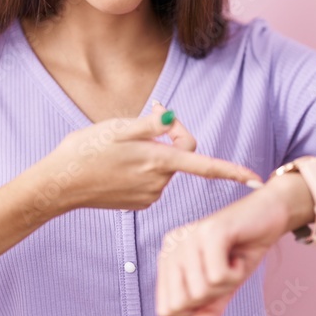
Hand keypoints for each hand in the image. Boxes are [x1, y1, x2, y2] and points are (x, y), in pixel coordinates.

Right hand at [33, 102, 262, 213]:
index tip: (257, 179)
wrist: (58, 185)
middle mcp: (158, 182)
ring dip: (153, 150)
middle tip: (148, 113)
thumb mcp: (115, 128)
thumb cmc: (84, 151)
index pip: (205, 166)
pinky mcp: (139, 202)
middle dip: (170, 134)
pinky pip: (153, 178)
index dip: (233, 172)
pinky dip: (144, 165)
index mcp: (157, 162)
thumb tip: (171, 119)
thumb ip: (149, 125)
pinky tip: (118, 161)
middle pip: (181, 155)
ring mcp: (148, 195)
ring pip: (165, 166)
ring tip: (122, 143)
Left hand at [155, 175, 304, 315]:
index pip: (166, 309)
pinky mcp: (209, 231)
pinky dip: (235, 273)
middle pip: (181, 303)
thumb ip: (206, 312)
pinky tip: (237, 254)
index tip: (212, 287)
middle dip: (210, 298)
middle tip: (223, 273)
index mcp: (167, 258)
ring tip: (231, 260)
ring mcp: (189, 236)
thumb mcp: (223, 288)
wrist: (268, 216)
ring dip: (226, 284)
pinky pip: (218, 276)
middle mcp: (172, 246)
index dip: (194, 310)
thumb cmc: (241, 250)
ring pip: (201, 291)